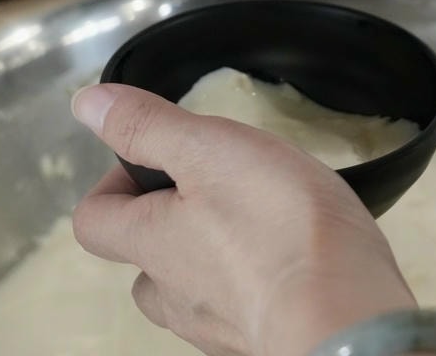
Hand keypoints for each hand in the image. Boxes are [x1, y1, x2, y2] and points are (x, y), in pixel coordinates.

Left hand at [70, 84, 417, 355]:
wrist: (349, 318)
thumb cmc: (278, 228)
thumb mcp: (208, 150)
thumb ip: (147, 126)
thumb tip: (86, 104)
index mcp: (152, 243)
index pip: (94, 221)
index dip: (112, 185)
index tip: (151, 159)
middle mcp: (176, 296)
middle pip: (144, 265)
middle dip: (165, 226)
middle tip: (211, 190)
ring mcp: (219, 327)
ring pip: (194, 292)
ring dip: (211, 259)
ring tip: (256, 225)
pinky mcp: (265, 338)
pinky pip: (245, 309)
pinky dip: (258, 283)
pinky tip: (295, 261)